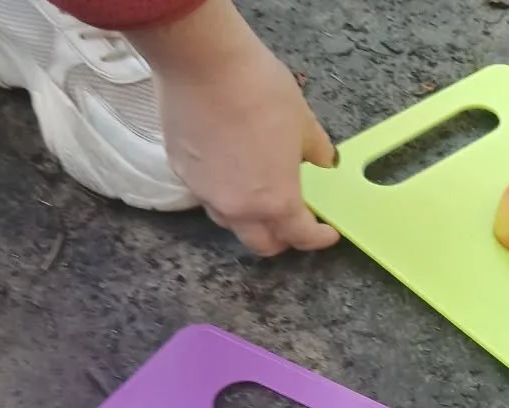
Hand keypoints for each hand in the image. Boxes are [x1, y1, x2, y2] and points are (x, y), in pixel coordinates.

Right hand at [129, 0, 339, 256]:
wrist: (202, 61)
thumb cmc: (259, 90)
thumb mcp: (303, 122)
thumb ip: (316, 151)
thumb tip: (322, 161)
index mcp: (276, 202)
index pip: (300, 237)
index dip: (318, 238)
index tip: (327, 232)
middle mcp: (238, 208)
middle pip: (262, 244)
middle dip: (281, 239)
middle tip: (293, 223)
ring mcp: (205, 193)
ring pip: (231, 223)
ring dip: (249, 219)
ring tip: (260, 197)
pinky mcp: (181, 172)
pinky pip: (207, 195)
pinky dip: (223, 192)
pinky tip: (230, 170)